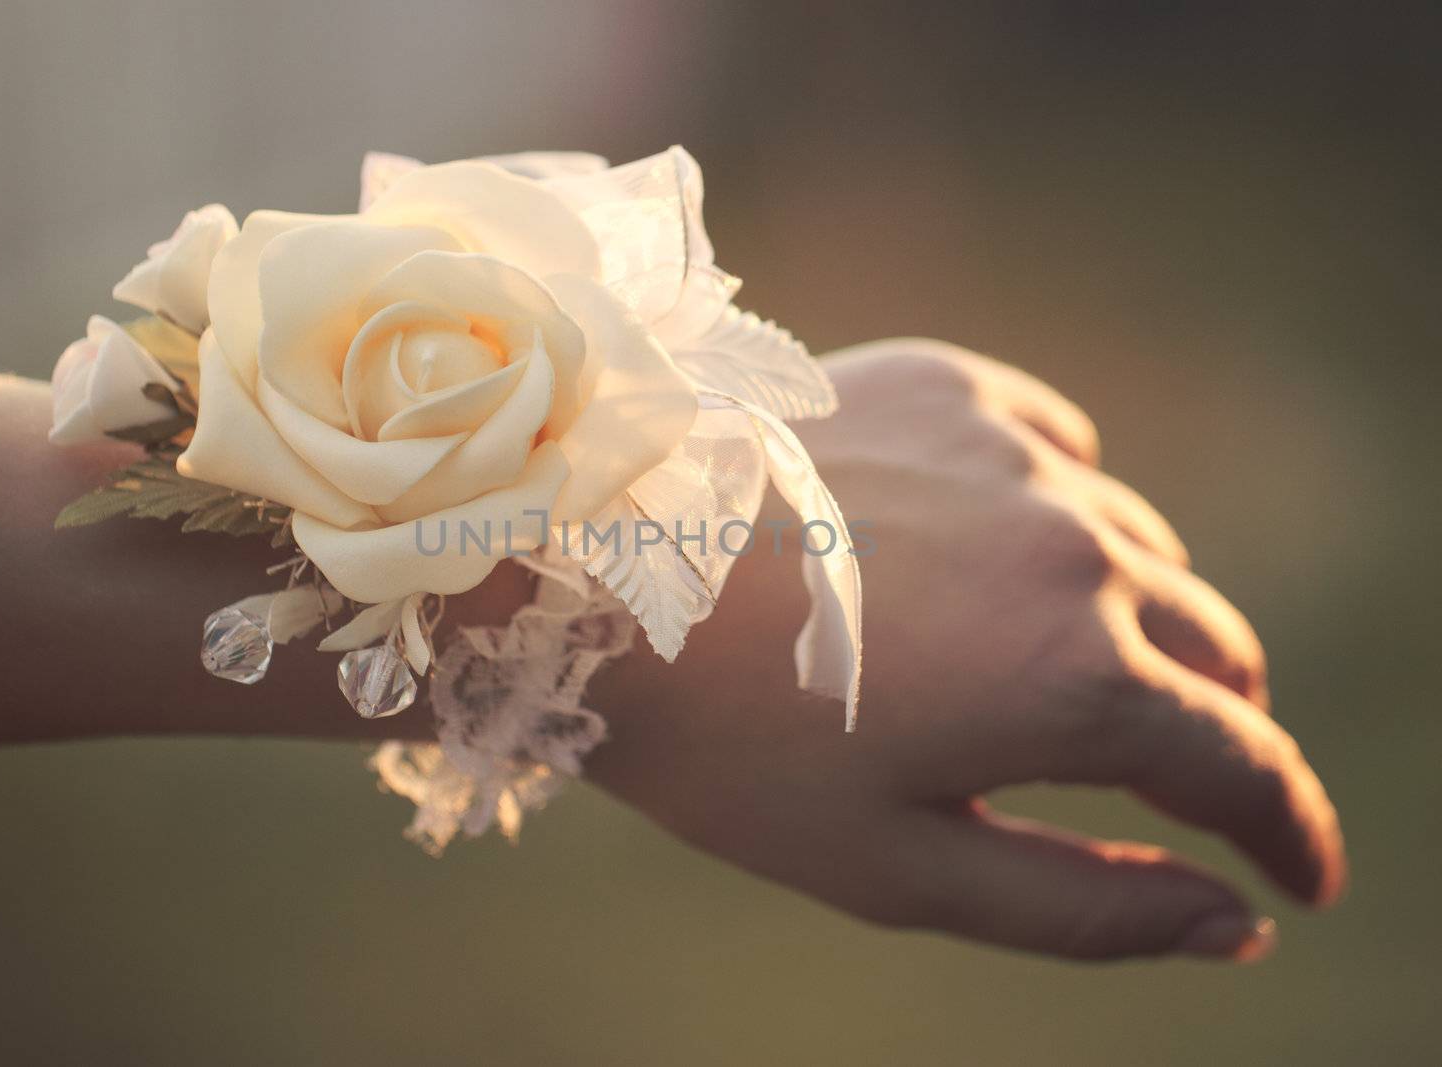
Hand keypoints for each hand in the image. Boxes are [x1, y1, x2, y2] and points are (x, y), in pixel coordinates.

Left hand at [586, 339, 1344, 960]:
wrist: (579, 571)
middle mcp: (1075, 547)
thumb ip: (1083, 908)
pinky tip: (985, 549)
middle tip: (1166, 776)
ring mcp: (1016, 451)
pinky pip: (1060, 454)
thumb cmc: (725, 743)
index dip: (1289, 834)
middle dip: (1208, 726)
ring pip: (1139, 549)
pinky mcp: (952, 386)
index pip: (1242, 767)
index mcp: (1075, 681)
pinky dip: (1054, 516)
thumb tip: (1226, 924)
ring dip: (1125, 617)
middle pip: (1213, 648)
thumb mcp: (898, 868)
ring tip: (1037, 662)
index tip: (1302, 874)